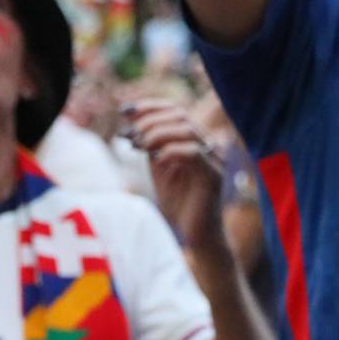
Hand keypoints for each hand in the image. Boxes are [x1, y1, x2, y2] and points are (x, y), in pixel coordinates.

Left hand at [127, 100, 224, 254]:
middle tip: (132, 136)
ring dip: (158, 134)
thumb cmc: (178, 203)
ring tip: (141, 146)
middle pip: (180, 115)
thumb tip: (131, 123)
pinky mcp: (213, 174)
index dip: (150, 106)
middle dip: (150, 121)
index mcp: (195, 140)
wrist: (195, 233)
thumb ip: (150, 145)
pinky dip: (171, 151)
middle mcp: (207, 145)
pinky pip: (194, 152)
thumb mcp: (158, 167)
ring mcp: (213, 158)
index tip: (124, 110)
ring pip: (187, 130)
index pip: (175, 110)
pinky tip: (156, 159)